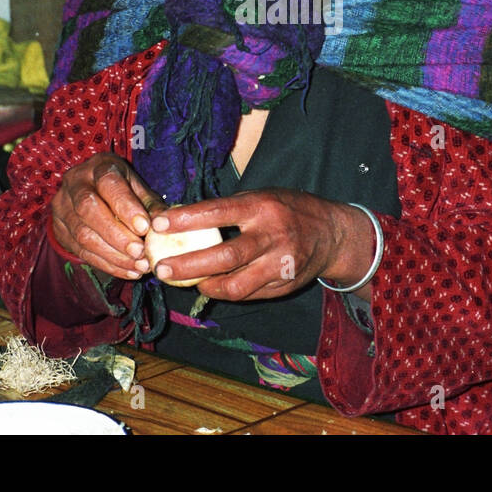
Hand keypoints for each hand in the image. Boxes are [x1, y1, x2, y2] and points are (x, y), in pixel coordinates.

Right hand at [48, 153, 165, 281]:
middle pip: (88, 208)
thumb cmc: (121, 189)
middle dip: (116, 234)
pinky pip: (81, 251)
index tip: (145, 227)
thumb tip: (166, 223)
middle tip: (140, 252)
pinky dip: (107, 264)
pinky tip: (128, 271)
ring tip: (138, 266)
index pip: (108, 183)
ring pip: (82, 234)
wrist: (89, 192)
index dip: (125, 206)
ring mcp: (63, 207)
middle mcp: (76, 182)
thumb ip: (151, 204)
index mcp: (99, 166)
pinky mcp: (60, 230)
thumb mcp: (138, 188)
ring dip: (113, 254)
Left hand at [147, 189, 375, 300]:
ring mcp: (280, 265)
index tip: (158, 225)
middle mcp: (272, 236)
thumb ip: (230, 208)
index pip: (219, 212)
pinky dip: (226, 292)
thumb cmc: (288, 209)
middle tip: (161, 269)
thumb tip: (184, 218)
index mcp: (263, 207)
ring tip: (185, 282)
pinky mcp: (284, 286)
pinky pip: (249, 295)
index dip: (187, 220)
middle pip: (225, 257)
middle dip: (188, 265)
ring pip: (236, 285)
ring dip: (206, 286)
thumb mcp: (262, 197)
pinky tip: (212, 286)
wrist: (332, 233)